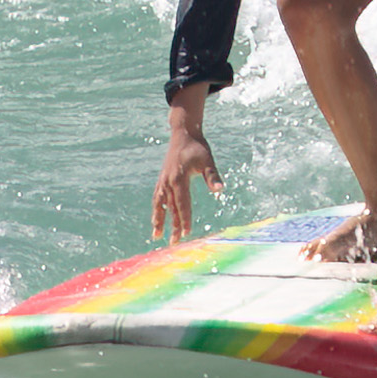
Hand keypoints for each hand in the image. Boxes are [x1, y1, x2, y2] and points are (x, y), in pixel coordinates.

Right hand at [152, 126, 221, 242]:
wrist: (183, 134)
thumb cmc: (197, 147)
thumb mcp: (208, 159)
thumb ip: (212, 175)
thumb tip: (220, 189)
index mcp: (179, 178)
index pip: (183, 203)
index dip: (184, 219)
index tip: (187, 233)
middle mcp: (168, 181)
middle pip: (171, 208)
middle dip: (172, 226)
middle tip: (173, 243)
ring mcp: (163, 181)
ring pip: (160, 205)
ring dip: (158, 220)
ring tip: (156, 236)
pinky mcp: (162, 180)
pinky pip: (157, 198)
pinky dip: (156, 210)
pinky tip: (156, 219)